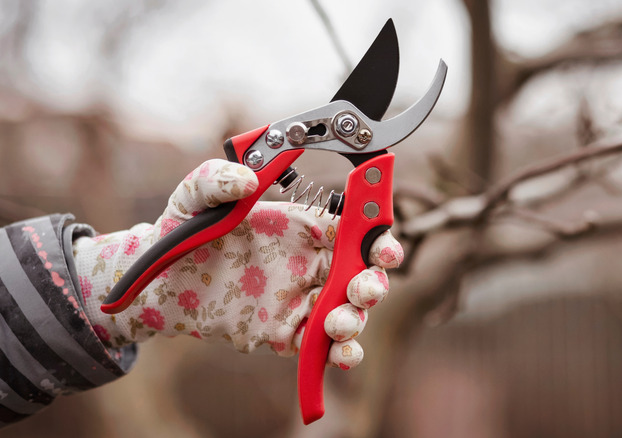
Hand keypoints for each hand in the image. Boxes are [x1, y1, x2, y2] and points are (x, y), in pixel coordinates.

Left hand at [73, 159, 402, 368]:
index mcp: (304, 228)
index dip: (378, 236)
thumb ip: (216, 179)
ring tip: (339, 325)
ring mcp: (301, 301)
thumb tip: (246, 179)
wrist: (157, 284)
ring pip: (348, 312)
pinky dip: (339, 353)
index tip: (384, 247)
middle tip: (362, 289)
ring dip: (356, 320)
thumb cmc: (183, 232)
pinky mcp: (285, 334)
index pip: (356, 229)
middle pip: (362, 274)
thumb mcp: (195, 197)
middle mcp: (311, 264)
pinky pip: (321, 346)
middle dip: (373, 283)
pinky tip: (341, 355)